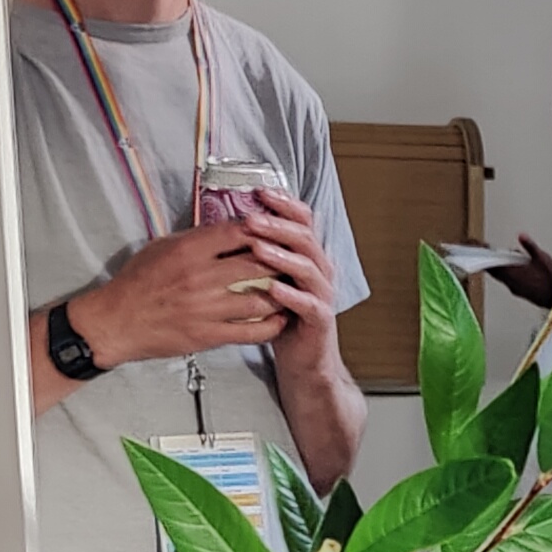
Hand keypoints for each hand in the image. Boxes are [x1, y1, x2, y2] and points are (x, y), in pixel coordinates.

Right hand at [70, 198, 325, 367]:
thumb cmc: (137, 282)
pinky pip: (251, 330)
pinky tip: (281, 317)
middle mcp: (201, 277)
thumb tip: (229, 226)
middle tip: (295, 260)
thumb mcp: (162, 247)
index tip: (276, 230)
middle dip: (281, 260)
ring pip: (260, 297)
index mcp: (189, 250)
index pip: (240, 231)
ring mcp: (207, 308)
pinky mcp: (209, 334)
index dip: (264, 229)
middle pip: (258, 263)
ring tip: (293, 288)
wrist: (116, 322)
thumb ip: (196, 237)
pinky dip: (272, 324)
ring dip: (281, 293)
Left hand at [227, 188, 340, 368]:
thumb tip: (228, 224)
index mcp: (305, 255)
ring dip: (282, 255)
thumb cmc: (280, 318)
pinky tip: (273, 289)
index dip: (283, 204)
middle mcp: (318, 269)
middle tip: (251, 218)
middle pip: (305, 237)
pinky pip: (309, 304)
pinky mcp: (322, 319)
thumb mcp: (267, 279)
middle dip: (277, 225)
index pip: (301, 220)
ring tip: (258, 247)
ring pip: (308, 267)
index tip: (259, 191)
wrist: (302, 360)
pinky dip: (291, 295)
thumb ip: (257, 253)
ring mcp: (322, 294)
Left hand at [489, 234, 551, 310]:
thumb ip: (530, 246)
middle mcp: (511, 282)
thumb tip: (521, 235)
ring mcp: (515, 289)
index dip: (485, 256)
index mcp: (512, 272)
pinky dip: (508, 275)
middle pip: (494, 271)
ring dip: (501, 269)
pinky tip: (517, 270)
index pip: (492, 264)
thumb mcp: (541, 257)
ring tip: (507, 259)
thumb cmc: (551, 278)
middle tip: (490, 253)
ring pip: (502, 277)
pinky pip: (509, 282)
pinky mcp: (521, 293)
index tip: (480, 249)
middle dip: (492, 262)